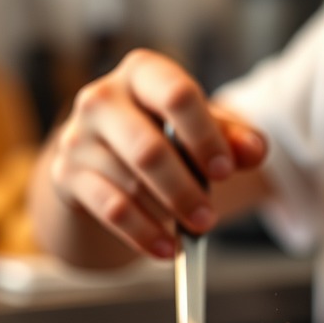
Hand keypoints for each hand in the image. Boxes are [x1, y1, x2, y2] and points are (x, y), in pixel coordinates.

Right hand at [46, 49, 267, 257]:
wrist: (104, 155)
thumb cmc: (162, 134)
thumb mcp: (200, 129)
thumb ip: (233, 138)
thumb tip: (256, 150)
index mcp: (143, 73)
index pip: (177, 95)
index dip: (205, 136)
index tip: (225, 172)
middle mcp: (104, 98)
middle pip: (148, 149)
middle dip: (184, 189)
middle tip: (209, 219)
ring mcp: (79, 136)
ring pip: (130, 184)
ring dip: (166, 213)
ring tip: (194, 232)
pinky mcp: (67, 174)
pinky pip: (110, 209)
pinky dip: (142, 233)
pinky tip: (166, 249)